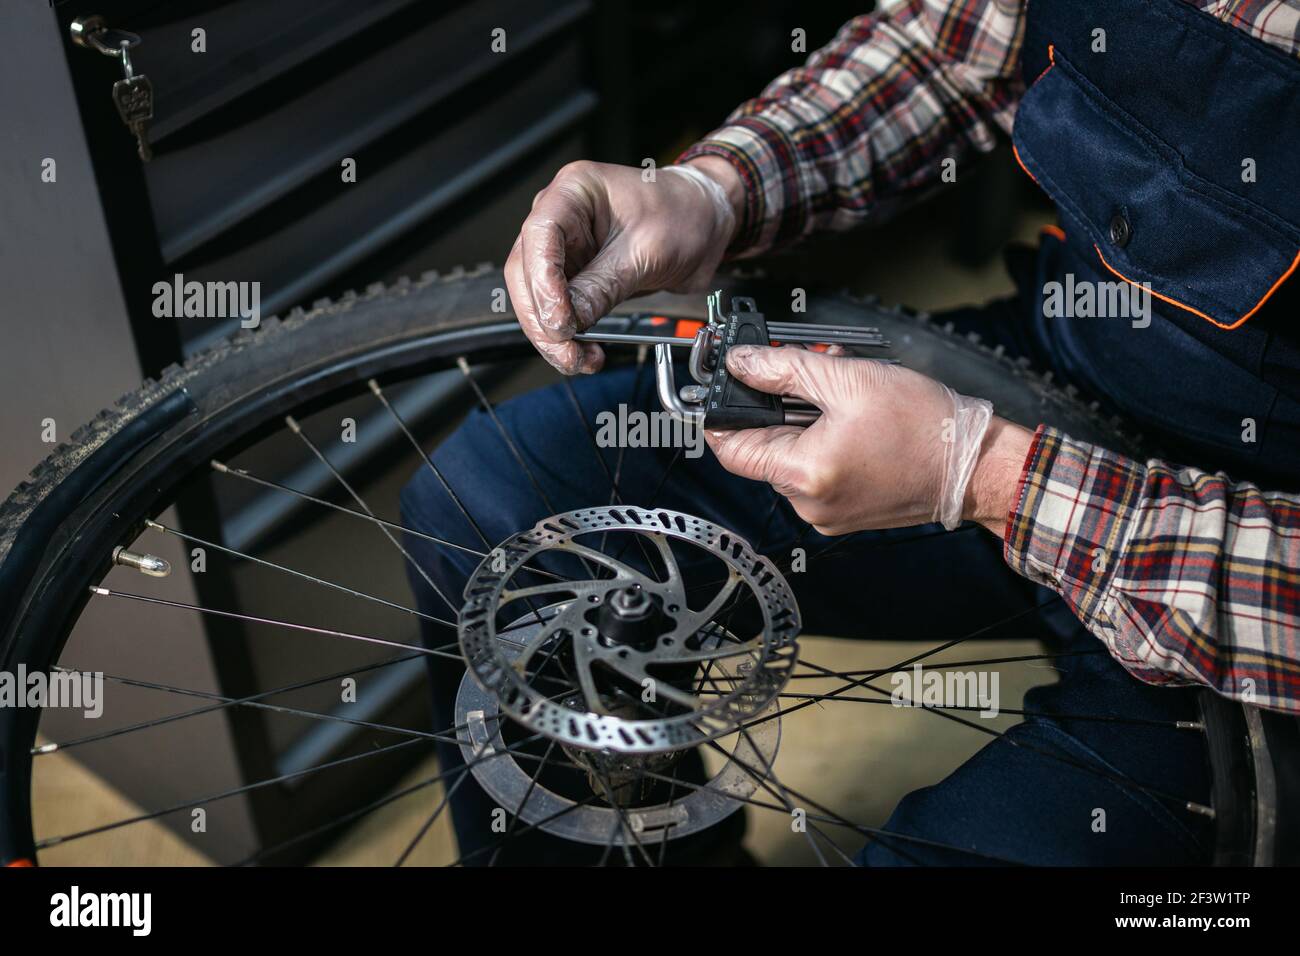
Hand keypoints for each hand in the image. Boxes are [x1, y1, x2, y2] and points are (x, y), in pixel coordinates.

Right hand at [504, 158, 741, 373]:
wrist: (706, 222)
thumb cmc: (683, 214)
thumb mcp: (647, 251)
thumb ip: (604, 286)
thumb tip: (570, 321)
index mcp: (574, 190)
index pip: (539, 235)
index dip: (542, 283)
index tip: (559, 319)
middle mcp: (561, 217)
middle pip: (526, 272)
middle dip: (542, 319)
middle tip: (565, 350)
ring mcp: (566, 248)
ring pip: (536, 297)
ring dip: (552, 335)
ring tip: (579, 359)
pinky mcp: (577, 275)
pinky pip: (559, 310)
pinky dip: (567, 336)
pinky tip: (583, 351)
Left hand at [704, 346, 1033, 535]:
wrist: (974, 466)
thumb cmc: (924, 426)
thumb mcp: (848, 380)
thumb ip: (785, 368)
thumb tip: (742, 363)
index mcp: (803, 474)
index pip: (731, 449)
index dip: (720, 417)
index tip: (721, 392)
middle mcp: (809, 503)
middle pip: (764, 450)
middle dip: (780, 408)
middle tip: (807, 375)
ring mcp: (827, 514)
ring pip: (792, 459)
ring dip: (806, 422)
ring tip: (843, 396)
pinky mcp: (845, 514)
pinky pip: (817, 473)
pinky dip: (824, 443)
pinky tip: (852, 421)